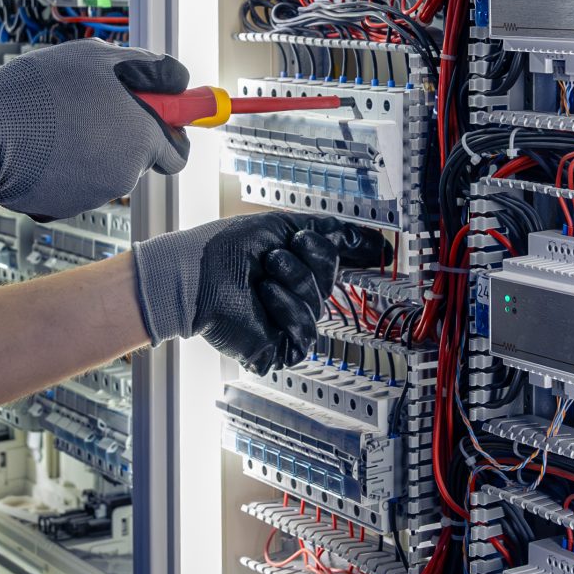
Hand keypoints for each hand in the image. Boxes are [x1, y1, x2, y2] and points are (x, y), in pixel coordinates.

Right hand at [0, 40, 190, 220]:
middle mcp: (128, 171)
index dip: (169, 132)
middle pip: (140, 158)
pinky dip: (66, 169)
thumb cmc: (38, 92)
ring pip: (106, 169)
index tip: (162, 121)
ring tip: (57, 125)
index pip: (177, 150)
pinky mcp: (68, 206)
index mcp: (144, 135)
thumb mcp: (97, 58)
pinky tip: (43, 147)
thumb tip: (175, 78)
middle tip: (94, 114)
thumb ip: (146, 69)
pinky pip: (77, 184)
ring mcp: (97, 192)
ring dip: (91, 149)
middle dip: (126, 138)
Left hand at [132, 213, 387, 373]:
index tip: (379, 247)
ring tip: (263, 275)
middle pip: (330, 279)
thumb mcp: (279, 227)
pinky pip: (306, 331)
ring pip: (319, 303)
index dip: (357, 253)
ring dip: (291, 281)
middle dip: (307, 260)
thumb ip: (326, 230)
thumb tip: (368, 238)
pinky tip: (264, 297)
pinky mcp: (280, 346)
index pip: (336, 261)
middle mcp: (295, 293)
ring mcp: (287, 321)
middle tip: (276, 254)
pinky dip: (286, 308)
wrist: (193, 275)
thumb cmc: (221, 250)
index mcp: (296, 264)